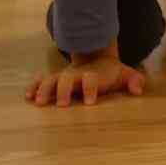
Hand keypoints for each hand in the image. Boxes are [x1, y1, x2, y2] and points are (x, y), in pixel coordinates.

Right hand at [26, 49, 145, 107]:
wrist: (97, 59)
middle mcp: (76, 75)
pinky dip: (34, 86)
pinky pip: (42, 81)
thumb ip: (134, 81)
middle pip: (66, 79)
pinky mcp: (55, 80)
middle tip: (62, 105)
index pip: (91, 79)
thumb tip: (138, 90)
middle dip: (63, 91)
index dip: (90, 88)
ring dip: (44, 89)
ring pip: (51, 80)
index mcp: (93, 75)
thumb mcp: (125, 74)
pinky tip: (27, 96)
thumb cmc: (112, 73)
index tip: (90, 102)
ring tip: (38, 102)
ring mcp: (63, 76)